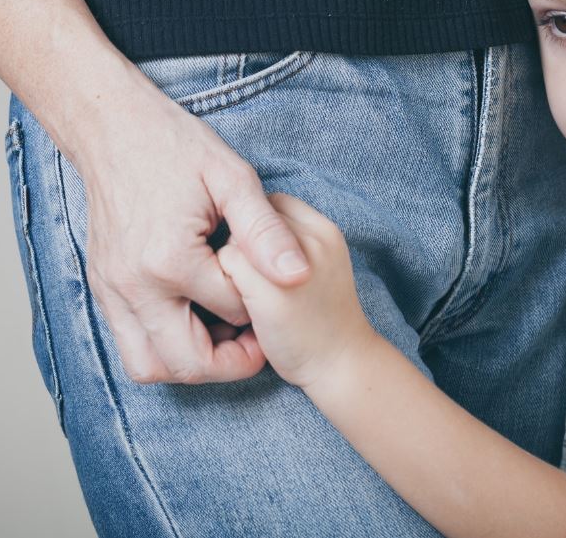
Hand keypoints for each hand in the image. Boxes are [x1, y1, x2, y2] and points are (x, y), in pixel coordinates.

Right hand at [76, 74, 312, 384]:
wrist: (111, 127)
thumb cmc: (175, 146)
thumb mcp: (232, 178)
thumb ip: (266, 231)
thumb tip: (299, 274)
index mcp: (171, 260)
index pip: (233, 311)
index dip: (264, 304)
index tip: (278, 289)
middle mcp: (135, 286)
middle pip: (188, 363)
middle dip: (231, 361)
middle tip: (256, 338)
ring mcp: (112, 291)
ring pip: (150, 366)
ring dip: (191, 363)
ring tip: (221, 333)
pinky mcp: (102, 289)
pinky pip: (130, 345)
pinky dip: (164, 347)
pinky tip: (193, 317)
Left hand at [217, 193, 378, 389]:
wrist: (343, 363)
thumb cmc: (325, 314)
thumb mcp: (321, 264)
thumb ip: (292, 239)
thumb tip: (244, 223)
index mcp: (325, 230)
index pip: (272, 203)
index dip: (257, 226)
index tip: (260, 255)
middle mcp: (310, 240)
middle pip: (249, 214)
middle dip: (241, 240)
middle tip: (252, 274)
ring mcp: (289, 265)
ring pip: (233, 238)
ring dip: (231, 261)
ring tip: (247, 289)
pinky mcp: (267, 291)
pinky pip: (226, 266)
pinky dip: (223, 282)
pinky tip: (239, 303)